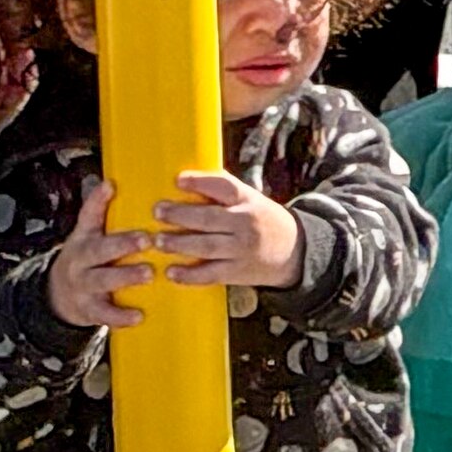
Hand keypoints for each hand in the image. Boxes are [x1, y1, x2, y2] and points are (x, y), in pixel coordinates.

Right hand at [43, 179, 158, 333]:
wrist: (57, 297)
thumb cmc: (84, 259)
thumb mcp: (85, 234)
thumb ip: (97, 211)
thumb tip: (109, 181)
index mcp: (83, 239)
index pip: (88, 217)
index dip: (97, 202)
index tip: (112, 186)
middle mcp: (81, 262)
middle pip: (100, 250)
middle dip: (123, 244)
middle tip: (147, 238)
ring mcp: (84, 287)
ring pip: (103, 281)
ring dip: (126, 276)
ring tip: (148, 273)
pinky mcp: (90, 310)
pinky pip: (104, 314)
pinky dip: (121, 316)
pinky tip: (139, 315)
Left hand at [151, 165, 303, 293]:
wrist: (294, 251)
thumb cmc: (262, 220)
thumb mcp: (251, 199)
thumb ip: (226, 190)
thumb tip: (189, 177)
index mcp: (248, 201)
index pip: (224, 187)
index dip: (200, 182)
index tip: (178, 180)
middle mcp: (245, 224)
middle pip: (209, 218)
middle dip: (180, 215)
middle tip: (157, 211)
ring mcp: (241, 250)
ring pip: (206, 246)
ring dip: (179, 244)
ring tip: (158, 241)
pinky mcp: (237, 272)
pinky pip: (210, 274)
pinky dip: (189, 275)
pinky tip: (171, 271)